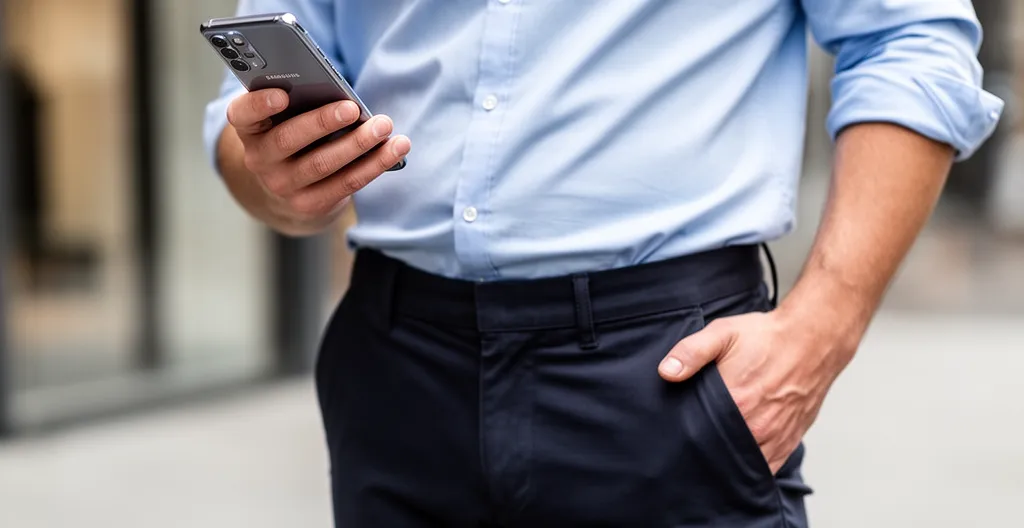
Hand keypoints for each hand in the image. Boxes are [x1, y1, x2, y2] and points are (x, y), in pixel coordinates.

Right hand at [226, 88, 410, 229]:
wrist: (286, 190)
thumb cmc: (293, 135)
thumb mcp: (285, 118)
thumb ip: (300, 102)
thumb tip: (339, 93)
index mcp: (250, 129)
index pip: (243, 114)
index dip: (259, 105)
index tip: (281, 95)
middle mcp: (260, 159)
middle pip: (289, 138)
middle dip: (323, 121)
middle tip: (353, 108)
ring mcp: (283, 185)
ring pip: (323, 163)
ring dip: (358, 143)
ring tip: (383, 126)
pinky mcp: (311, 204)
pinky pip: (347, 182)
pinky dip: (374, 163)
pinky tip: (395, 148)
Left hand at [658, 309, 856, 472]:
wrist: (813, 340)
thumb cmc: (767, 337)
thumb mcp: (722, 334)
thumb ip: (691, 352)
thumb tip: (666, 372)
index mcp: (735, 401)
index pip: (700, 435)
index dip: (685, 438)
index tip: (675, 436)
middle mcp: (756, 425)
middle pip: (720, 453)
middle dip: (704, 453)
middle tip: (691, 445)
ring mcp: (774, 437)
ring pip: (743, 464)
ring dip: (728, 462)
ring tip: (713, 453)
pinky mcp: (788, 441)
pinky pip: (767, 467)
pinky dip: (752, 467)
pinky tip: (738, 459)